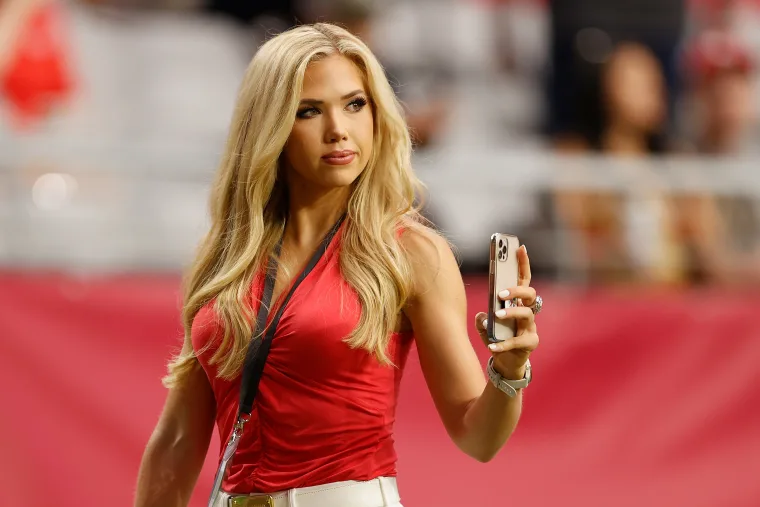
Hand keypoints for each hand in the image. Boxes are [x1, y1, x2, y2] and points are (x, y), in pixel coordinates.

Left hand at [475, 245, 539, 379]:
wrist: (505, 363)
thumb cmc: (497, 337)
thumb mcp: (486, 324)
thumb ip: (483, 318)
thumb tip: (482, 315)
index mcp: (517, 302)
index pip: (523, 279)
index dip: (523, 263)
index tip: (519, 247)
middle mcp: (527, 312)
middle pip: (530, 294)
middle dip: (516, 291)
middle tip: (500, 294)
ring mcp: (530, 327)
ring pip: (527, 314)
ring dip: (511, 313)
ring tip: (496, 316)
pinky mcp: (530, 344)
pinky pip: (517, 342)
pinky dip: (502, 344)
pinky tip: (490, 346)